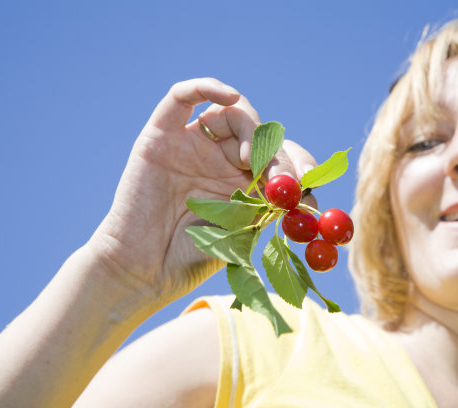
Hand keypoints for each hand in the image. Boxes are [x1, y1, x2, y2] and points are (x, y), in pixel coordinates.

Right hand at [87, 78, 314, 307]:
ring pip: (230, 112)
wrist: (145, 270)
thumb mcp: (246, 232)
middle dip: (277, 152)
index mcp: (242, 180)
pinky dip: (207, 88)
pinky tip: (229, 97)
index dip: (298, 165)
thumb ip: (275, 209)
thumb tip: (313, 198)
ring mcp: (192, 145)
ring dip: (252, 129)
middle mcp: (219, 158)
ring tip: (254, 161)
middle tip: (284, 178)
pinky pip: (182, 97)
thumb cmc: (193, 257)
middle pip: (260, 132)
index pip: (280, 156)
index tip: (308, 187)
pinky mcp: (161, 136)